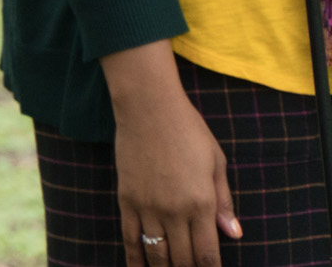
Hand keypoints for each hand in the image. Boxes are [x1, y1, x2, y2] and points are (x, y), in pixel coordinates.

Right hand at [100, 42, 242, 266]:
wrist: (148, 108)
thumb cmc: (188, 130)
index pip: (208, 254)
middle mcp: (175, 211)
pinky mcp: (126, 199)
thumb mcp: (216, 163)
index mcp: (202, 203)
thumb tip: (234, 234)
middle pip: (183, 259)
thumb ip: (223, 202)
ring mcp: (148, 207)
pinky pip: (129, 236)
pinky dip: (134, 257)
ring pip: (156, 253)